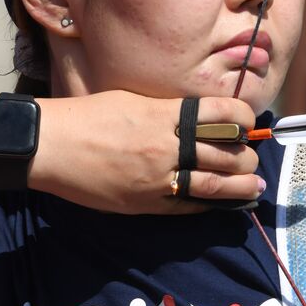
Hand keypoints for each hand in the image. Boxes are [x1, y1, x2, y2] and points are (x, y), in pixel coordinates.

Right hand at [36, 91, 265, 213]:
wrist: (51, 145)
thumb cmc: (89, 116)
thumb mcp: (133, 99)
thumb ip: (168, 109)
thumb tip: (199, 117)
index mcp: (166, 114)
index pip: (225, 114)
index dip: (245, 119)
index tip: (248, 123)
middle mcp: (168, 145)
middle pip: (228, 153)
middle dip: (246, 157)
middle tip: (251, 158)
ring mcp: (158, 177)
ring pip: (216, 185)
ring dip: (241, 186)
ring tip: (254, 186)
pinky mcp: (145, 202)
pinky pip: (189, 206)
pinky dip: (210, 205)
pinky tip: (222, 204)